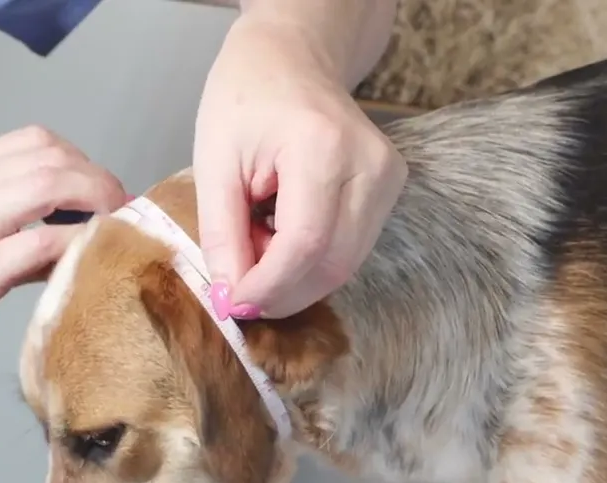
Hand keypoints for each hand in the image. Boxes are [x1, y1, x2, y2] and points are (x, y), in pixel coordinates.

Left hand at [194, 15, 406, 319]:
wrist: (292, 55)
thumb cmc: (245, 97)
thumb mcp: (214, 162)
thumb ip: (222, 234)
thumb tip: (233, 298)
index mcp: (323, 147)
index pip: (305, 244)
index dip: (268, 286)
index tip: (233, 303)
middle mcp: (371, 164)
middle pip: (333, 264)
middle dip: (282, 291)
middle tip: (240, 287)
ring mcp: (389, 177)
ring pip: (346, 265)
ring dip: (296, 277)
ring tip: (258, 246)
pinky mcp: (391, 188)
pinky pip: (353, 249)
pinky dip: (313, 260)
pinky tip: (282, 236)